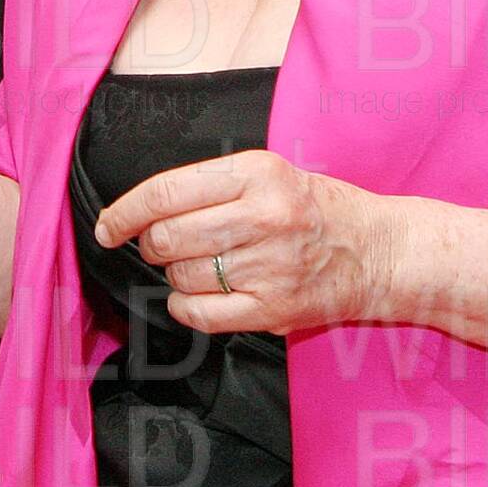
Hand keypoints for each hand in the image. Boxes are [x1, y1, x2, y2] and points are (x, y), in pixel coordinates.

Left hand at [93, 150, 402, 334]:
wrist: (381, 252)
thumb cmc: (315, 208)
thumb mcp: (269, 172)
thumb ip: (210, 184)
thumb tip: (140, 210)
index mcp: (256, 173)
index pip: (165, 192)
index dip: (123, 212)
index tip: (106, 226)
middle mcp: (262, 217)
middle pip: (166, 237)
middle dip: (150, 245)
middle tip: (161, 246)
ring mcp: (269, 266)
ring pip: (180, 276)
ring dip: (174, 274)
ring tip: (201, 266)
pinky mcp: (275, 309)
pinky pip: (200, 313)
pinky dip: (184, 307)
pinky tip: (196, 296)